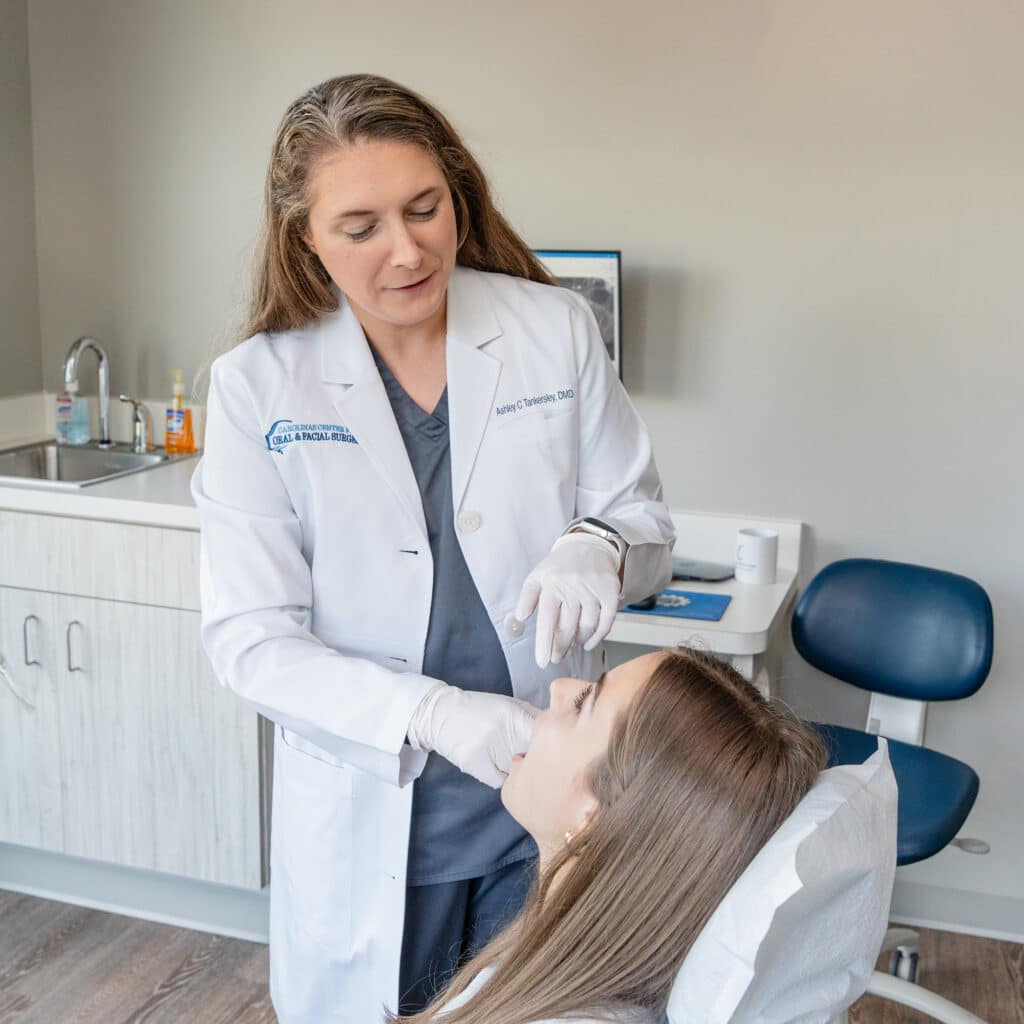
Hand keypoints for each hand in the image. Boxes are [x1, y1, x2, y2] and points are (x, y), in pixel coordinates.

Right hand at [406, 683, 538, 787]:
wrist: (441, 713)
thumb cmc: (480, 708)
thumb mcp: (509, 704)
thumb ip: (533, 716)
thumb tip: (558, 729)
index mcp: (512, 714)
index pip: (544, 735)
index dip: (551, 743)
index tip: (551, 746)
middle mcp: (500, 732)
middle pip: (533, 756)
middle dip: (538, 758)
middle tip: (535, 756)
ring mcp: (486, 750)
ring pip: (518, 771)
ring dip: (520, 768)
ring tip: (512, 758)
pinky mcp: (474, 765)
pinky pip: (501, 780)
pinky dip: (503, 776)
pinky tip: (499, 765)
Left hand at [515, 532, 620, 668]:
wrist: (589, 545)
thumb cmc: (561, 565)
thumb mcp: (538, 575)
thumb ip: (527, 596)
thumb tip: (520, 617)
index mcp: (552, 585)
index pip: (547, 620)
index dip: (545, 643)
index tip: (542, 661)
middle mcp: (573, 587)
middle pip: (567, 627)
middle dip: (560, 647)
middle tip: (556, 657)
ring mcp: (593, 590)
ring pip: (587, 627)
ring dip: (578, 641)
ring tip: (572, 644)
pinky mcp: (610, 592)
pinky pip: (606, 622)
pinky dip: (598, 636)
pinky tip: (589, 643)